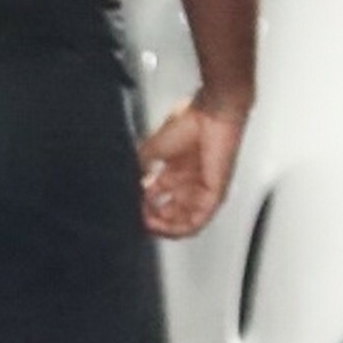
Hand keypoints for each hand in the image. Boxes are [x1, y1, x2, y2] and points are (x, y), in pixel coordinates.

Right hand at [137, 95, 248, 239]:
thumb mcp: (153, 149)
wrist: (211, 115)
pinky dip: (179, 228)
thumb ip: (140, 168)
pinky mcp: (214, 195)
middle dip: (152, 220)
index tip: (130, 208)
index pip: (158, 199)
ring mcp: (203, 190)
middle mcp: (190, 183)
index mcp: (177, 172)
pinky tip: (165, 227)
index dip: (142, 207)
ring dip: (164, 227)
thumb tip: (128, 184)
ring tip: (148, 225)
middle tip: (138, 219)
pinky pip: (198, 221)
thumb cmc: (189, 122)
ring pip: (184, 222)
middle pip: (171, 214)